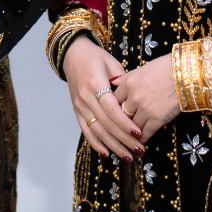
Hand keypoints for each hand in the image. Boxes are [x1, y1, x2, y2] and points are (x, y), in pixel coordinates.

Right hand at [62, 35, 142, 160]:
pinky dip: (95, 143)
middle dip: (123, 139)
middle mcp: (86, 97)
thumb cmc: (96, 57)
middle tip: (139, 150)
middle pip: (106, 124)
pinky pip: (86, 130)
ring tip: (127, 156)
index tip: (139, 134)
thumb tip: (135, 100)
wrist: (72, 54)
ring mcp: (79, 106)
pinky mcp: (76, 111)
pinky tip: (106, 154)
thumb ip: (123, 82)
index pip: (111, 109)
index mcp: (96, 84)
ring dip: (112, 146)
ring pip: (97, 131)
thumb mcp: (112, 63)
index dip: (125, 123)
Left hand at [111, 53, 180, 143]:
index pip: (114, 100)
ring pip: (132, 125)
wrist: (186, 73)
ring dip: (132, 131)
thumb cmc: (165, 67)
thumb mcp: (142, 69)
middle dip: (122, 121)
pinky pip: (146, 132)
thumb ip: (126, 78)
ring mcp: (146, 108)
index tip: (116, 113)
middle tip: (121, 127)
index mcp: (129, 83)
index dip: (114, 107)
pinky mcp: (158, 118)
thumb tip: (112, 82)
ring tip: (131, 136)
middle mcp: (134, 96)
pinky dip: (142, 137)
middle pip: (122, 114)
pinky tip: (141, 140)